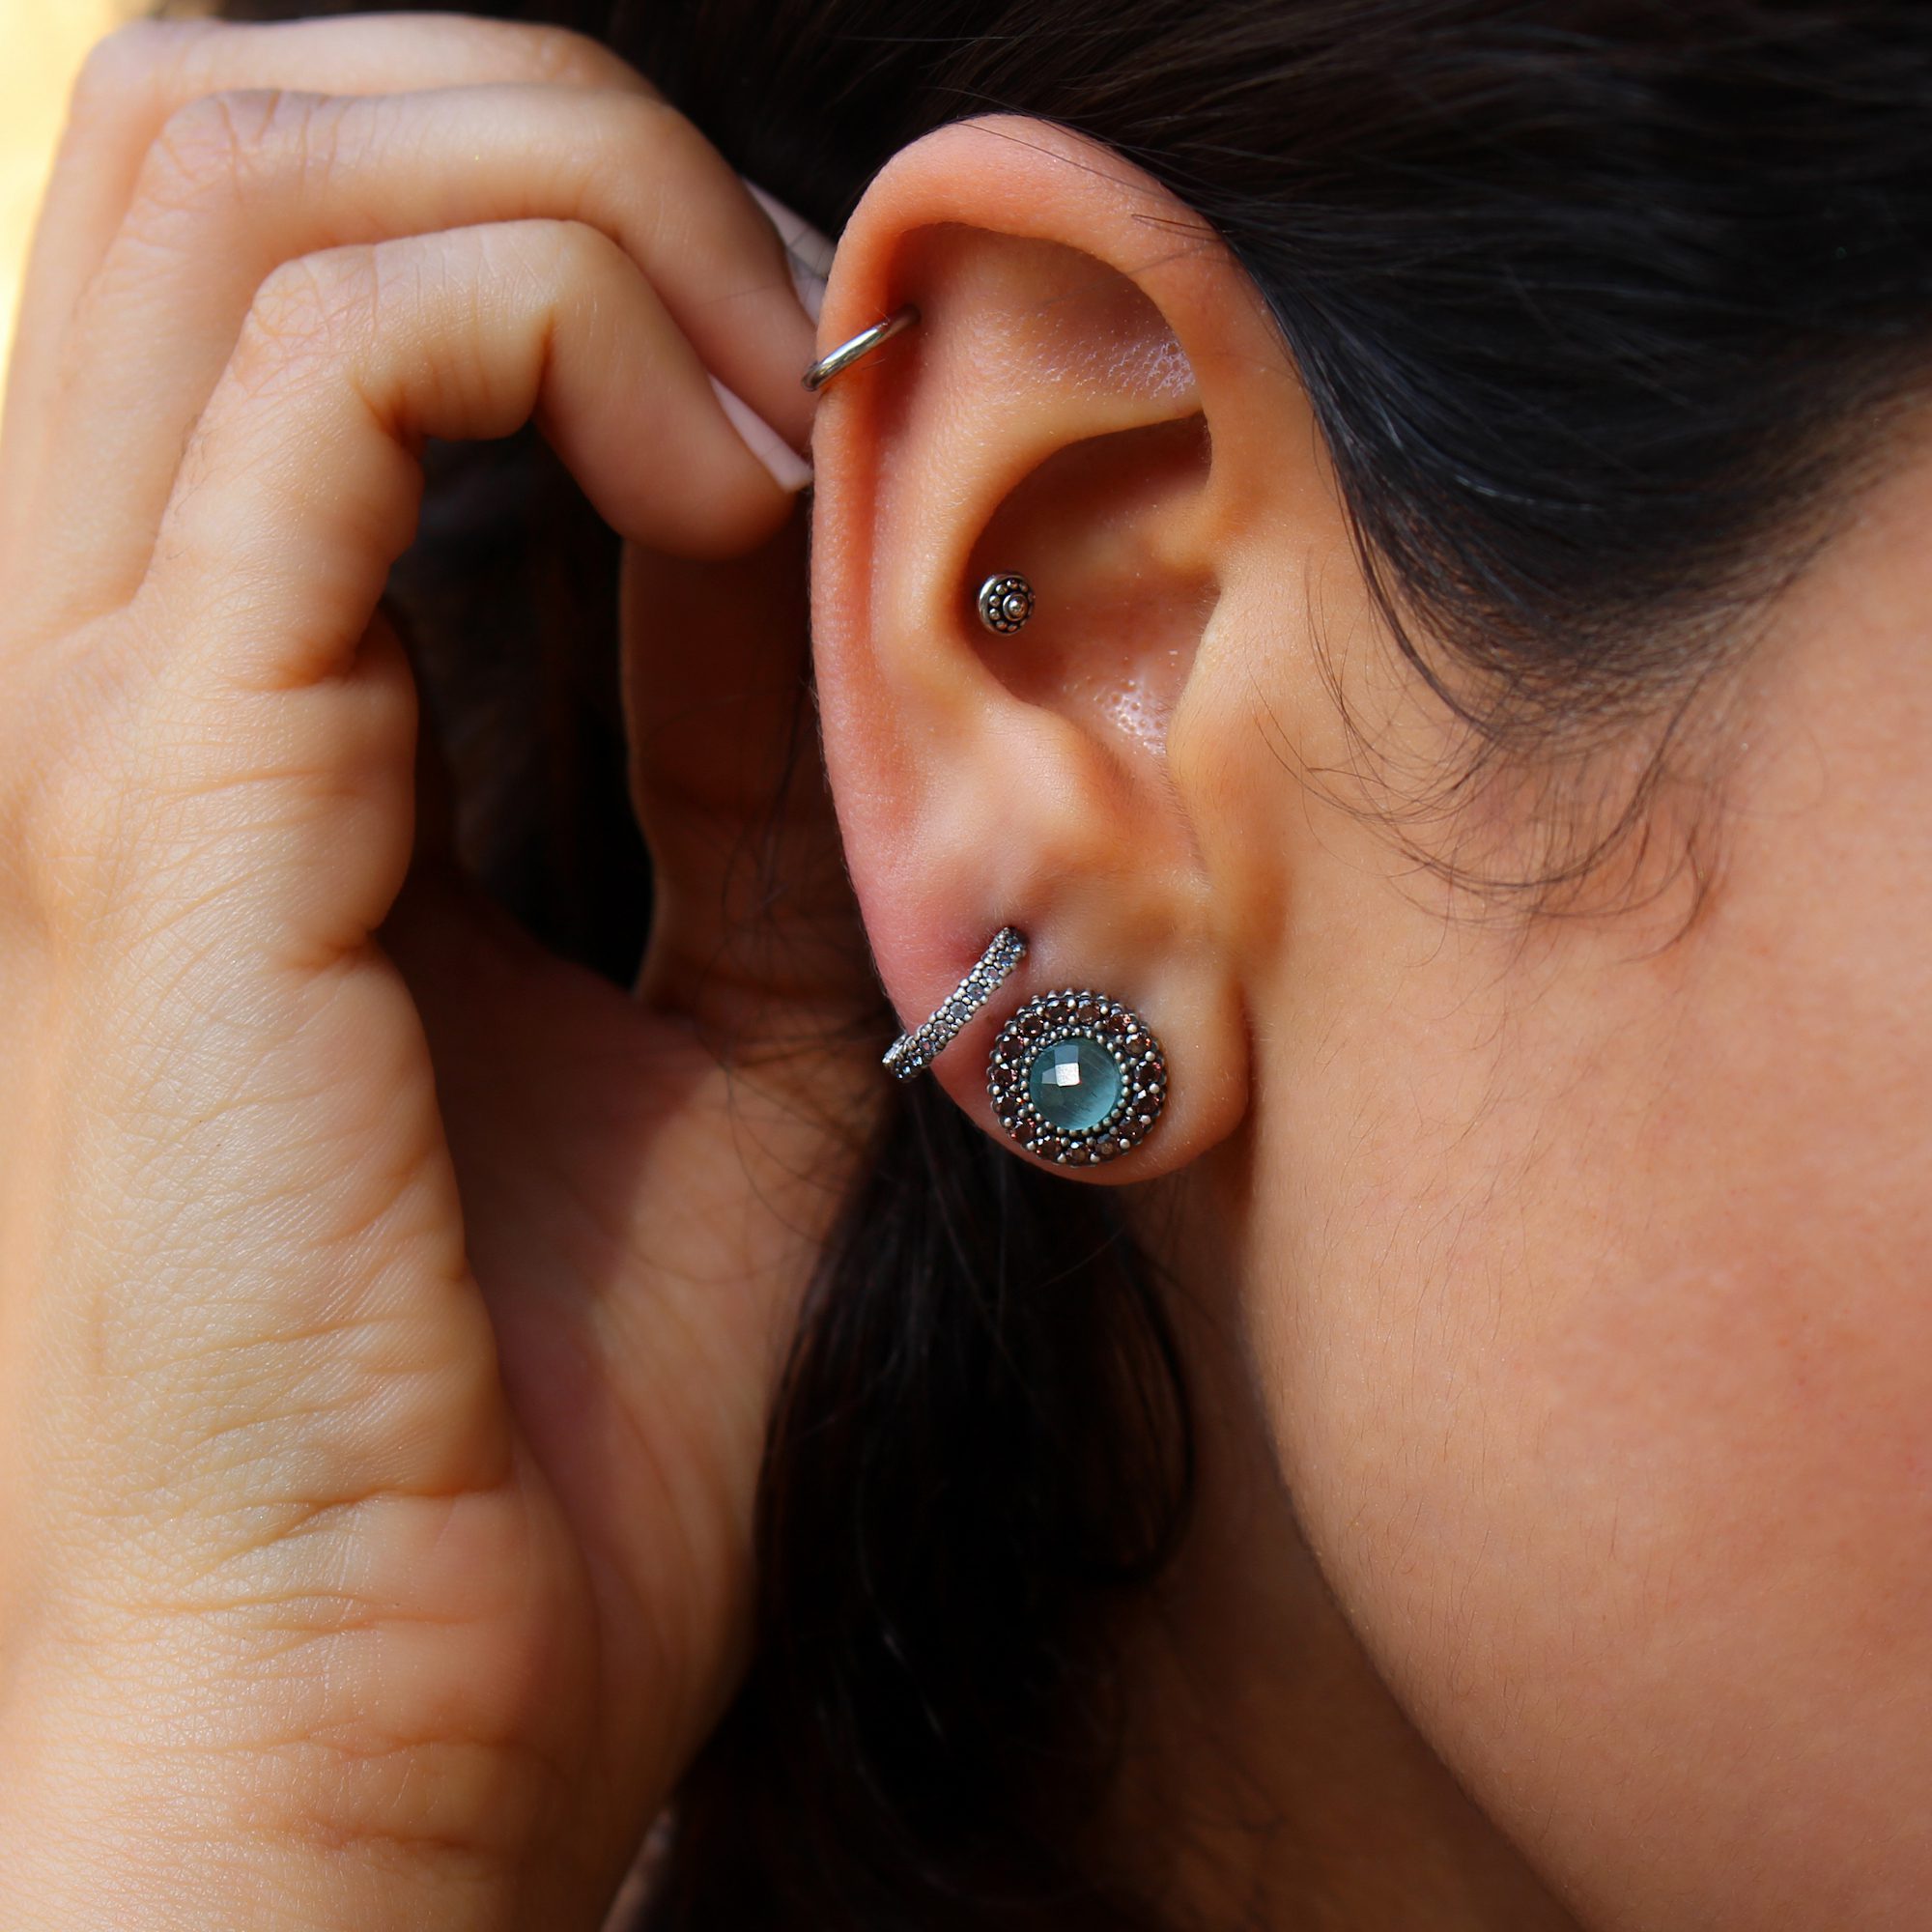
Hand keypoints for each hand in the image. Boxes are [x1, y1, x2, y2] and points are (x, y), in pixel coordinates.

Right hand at [0, 15, 880, 1927]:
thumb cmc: (538, 1428)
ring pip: (253, 168)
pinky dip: (570, 344)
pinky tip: (744, 498)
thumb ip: (735, 775)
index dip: (590, 229)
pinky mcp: (160, 800)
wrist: (395, 1715)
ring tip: (777, 424)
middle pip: (244, 124)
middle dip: (571, 147)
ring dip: (584, 209)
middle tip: (798, 357)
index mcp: (210, 709)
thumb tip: (796, 529)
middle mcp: (92, 655)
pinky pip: (327, 378)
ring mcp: (91, 707)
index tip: (819, 405)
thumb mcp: (721, 1031)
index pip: (294, 248)